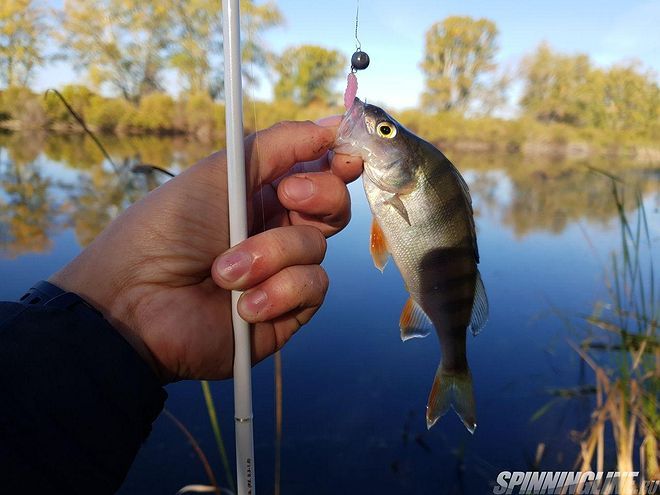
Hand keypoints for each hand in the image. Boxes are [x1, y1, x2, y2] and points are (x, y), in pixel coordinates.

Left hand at [50, 119, 362, 382]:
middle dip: (319, 196)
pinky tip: (242, 305)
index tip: (344, 155)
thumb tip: (330, 125)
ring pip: (317, 248)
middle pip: (333, 208)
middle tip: (289, 195)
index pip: (316, 175)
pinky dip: (278, 292)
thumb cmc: (166, 230)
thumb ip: (277, 146)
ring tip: (223, 271)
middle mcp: (277, 231)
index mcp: (261, 195)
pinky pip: (313, 289)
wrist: (135, 303)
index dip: (335, 163)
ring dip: (271, 255)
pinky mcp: (287, 311)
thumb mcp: (219, 174)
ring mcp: (283, 273)